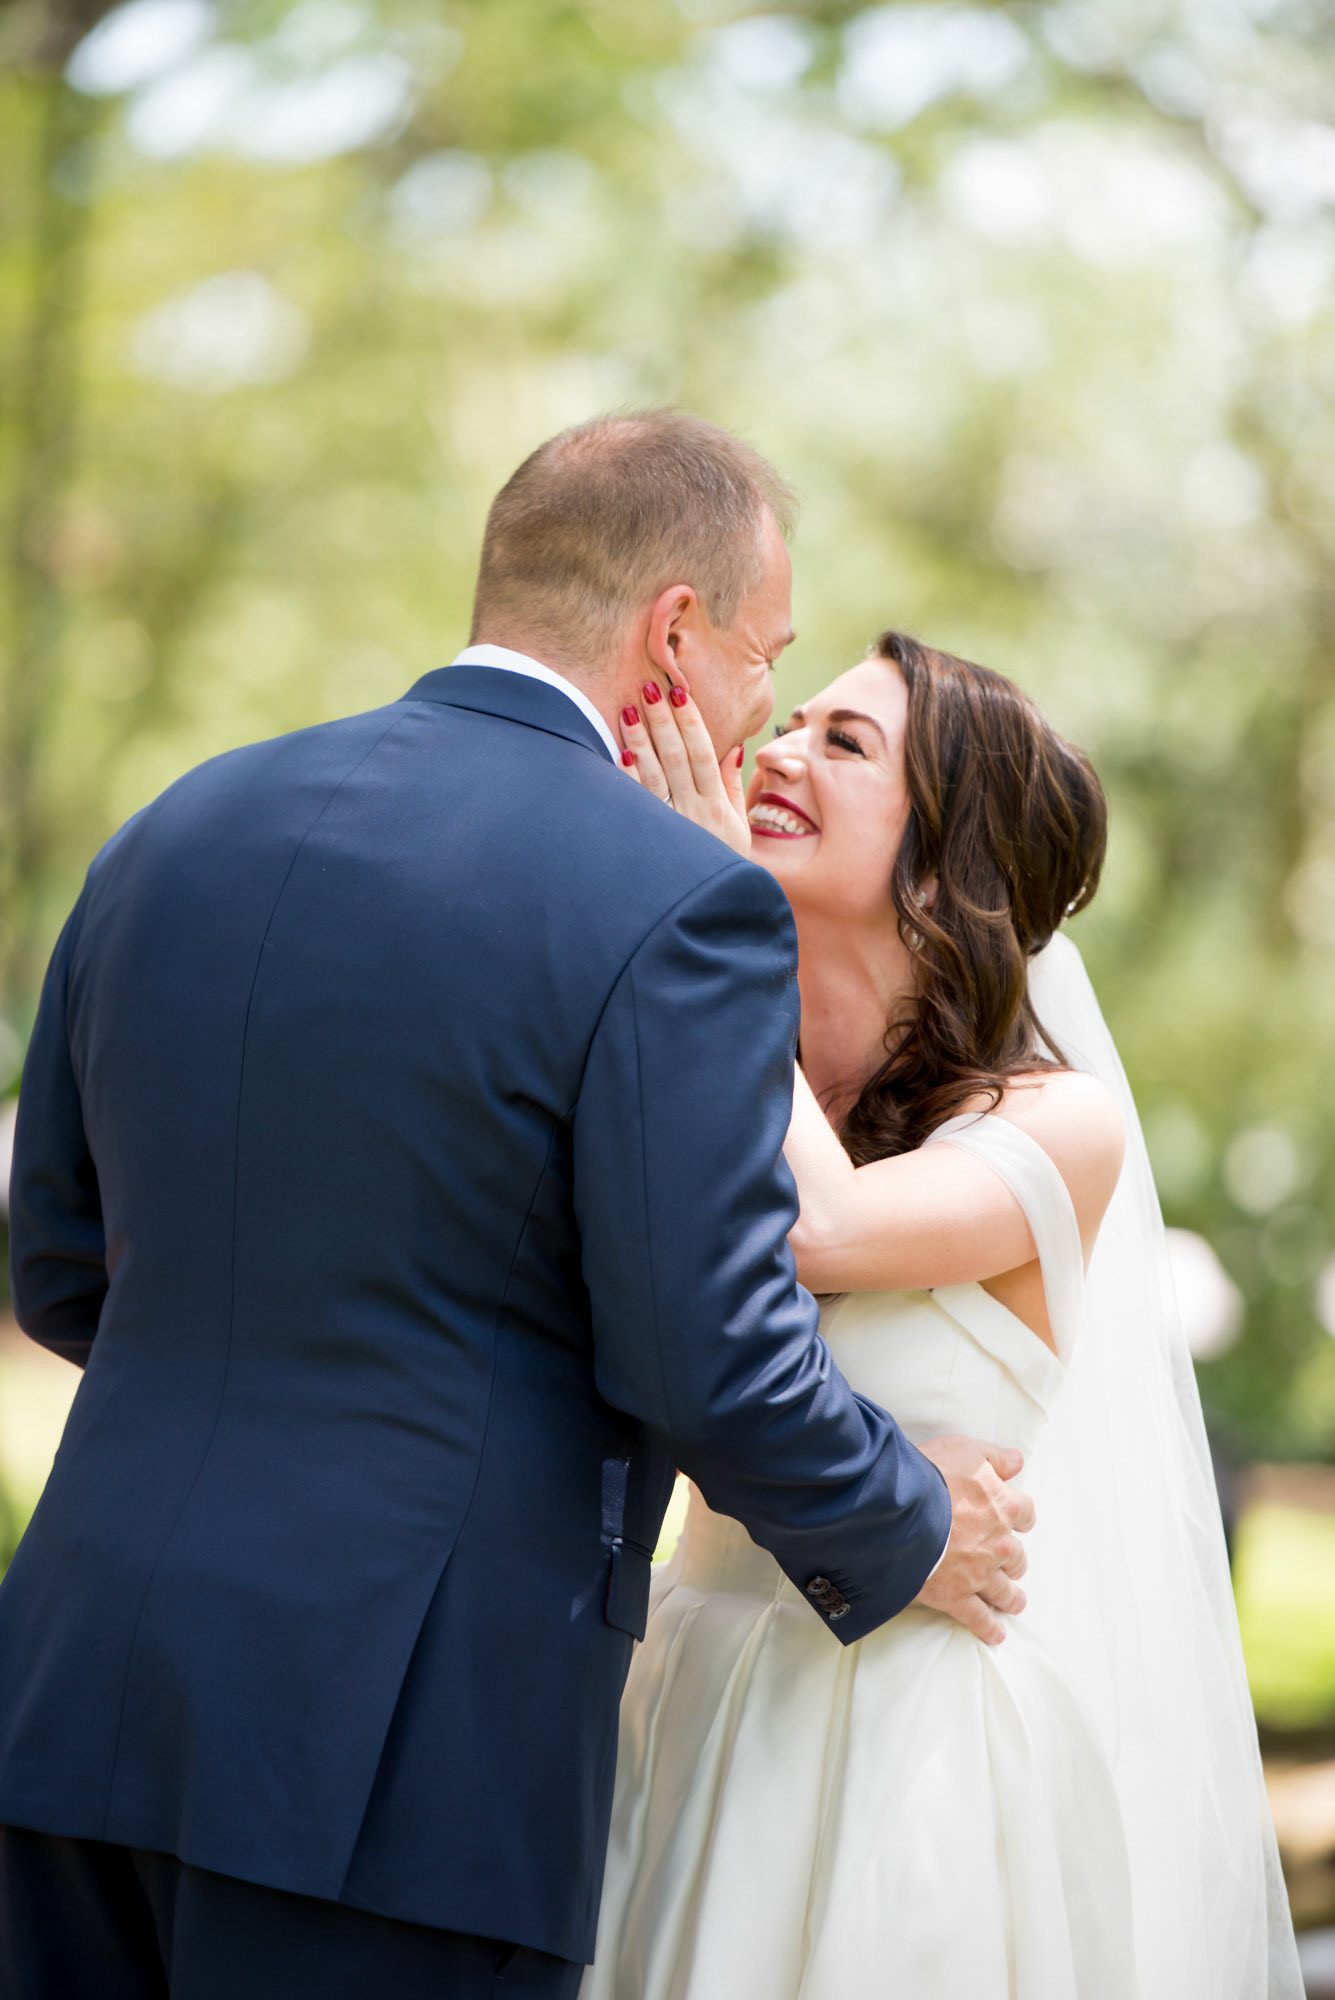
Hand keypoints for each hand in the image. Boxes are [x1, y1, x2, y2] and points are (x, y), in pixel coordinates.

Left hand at [619, 676, 751, 858]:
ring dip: (641, 740)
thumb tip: (733, 747)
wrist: (709, 910)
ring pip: (654, 776)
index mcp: (716, 805)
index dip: (691, 722)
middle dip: (663, 720)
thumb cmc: (724, 865)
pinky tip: (621, 754)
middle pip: (677, 758)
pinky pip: (637, 805)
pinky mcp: (650, 840)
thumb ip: (732, 787)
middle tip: (650, 687)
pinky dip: (630, 779)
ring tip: (629, 709)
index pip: (704, 754)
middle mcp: (694, 812)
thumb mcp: (738, 827)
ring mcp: (670, 826)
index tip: (680, 694)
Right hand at [913, 1434, 1034, 1645]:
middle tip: (1008, 1563)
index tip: (1014, 1520)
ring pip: (1005, 1592)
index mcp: (1003, 1507)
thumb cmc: (930, 1475)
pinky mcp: (957, 1596)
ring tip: (1013, 1602)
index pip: (1026, 1514)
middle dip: (1012, 1559)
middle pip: (1017, 1557)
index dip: (1019, 1516)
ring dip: (1010, 1597)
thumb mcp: (964, 1449)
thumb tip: (1018, 1461)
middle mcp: (999, 1544)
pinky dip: (989, 1629)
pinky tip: (996, 1634)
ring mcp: (980, 1574)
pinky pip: (979, 1619)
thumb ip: (994, 1457)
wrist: (899, 1510)